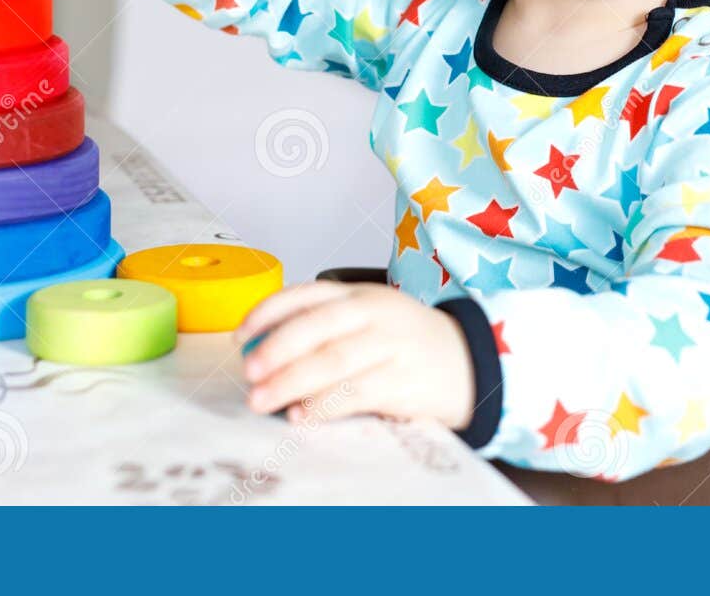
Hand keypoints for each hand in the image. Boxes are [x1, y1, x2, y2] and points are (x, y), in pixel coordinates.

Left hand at [236, 282, 475, 429]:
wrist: (469, 362)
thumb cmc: (407, 343)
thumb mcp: (371, 317)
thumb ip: (326, 327)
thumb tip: (263, 353)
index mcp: (359, 294)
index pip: (305, 295)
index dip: (267, 313)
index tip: (240, 337)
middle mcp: (373, 314)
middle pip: (315, 328)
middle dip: (276, 350)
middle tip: (249, 372)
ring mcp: (389, 346)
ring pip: (332, 361)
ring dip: (291, 382)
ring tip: (262, 399)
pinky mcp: (401, 381)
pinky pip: (354, 393)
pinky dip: (323, 405)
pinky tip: (301, 415)